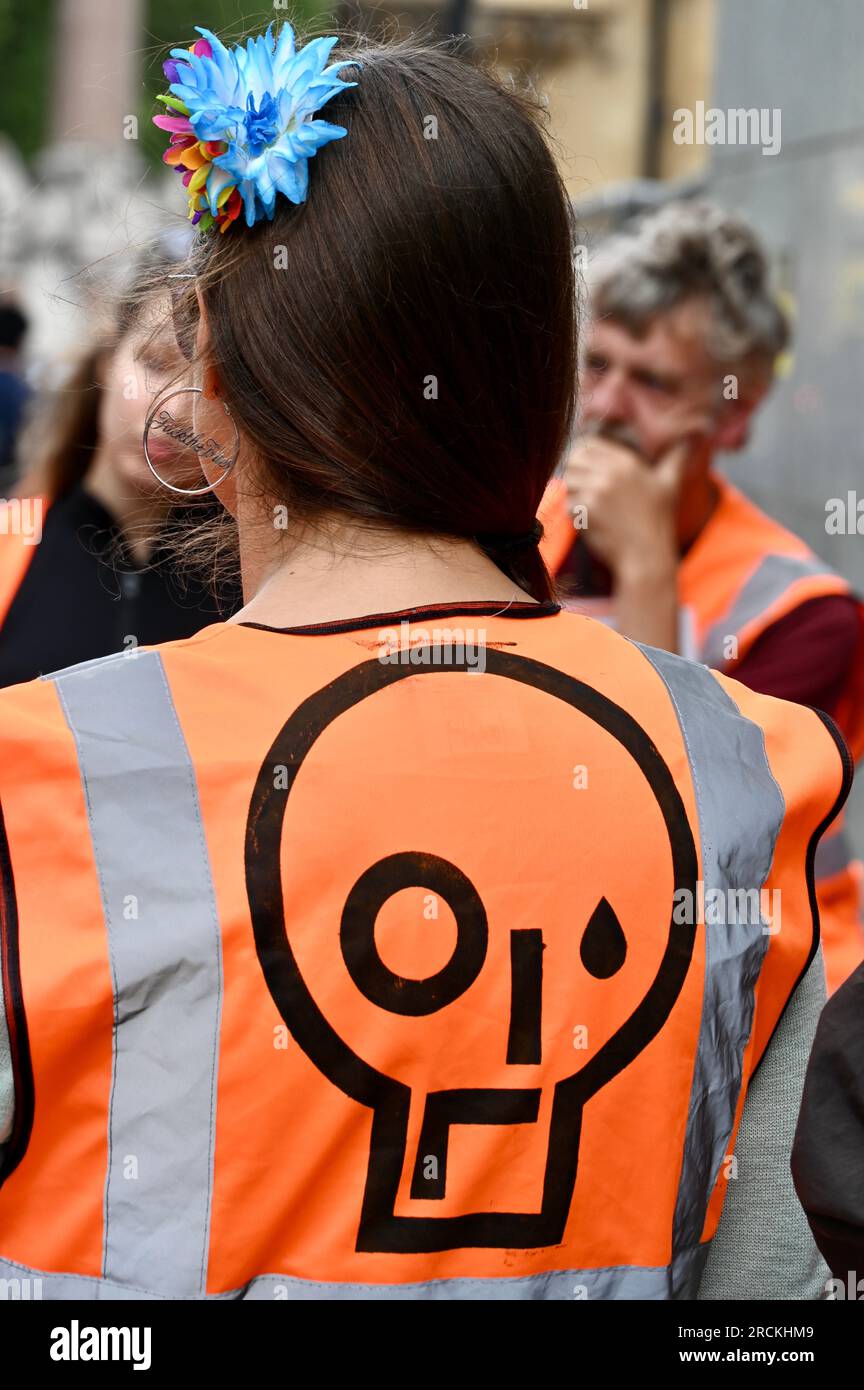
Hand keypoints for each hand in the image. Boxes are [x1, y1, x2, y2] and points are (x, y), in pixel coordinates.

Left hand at [565, 435, 688, 579]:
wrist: (646, 557)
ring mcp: (597, 489)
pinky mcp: (587, 509)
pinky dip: (574, 514)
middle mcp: (611, 471)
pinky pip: (568, 504)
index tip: (586, 471)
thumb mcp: (670, 484)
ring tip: (588, 508)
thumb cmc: (658, 522)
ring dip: (573, 494)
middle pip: (572, 460)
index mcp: (627, 462)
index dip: (582, 455)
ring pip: (567, 482)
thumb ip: (676, 458)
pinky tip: (591, 523)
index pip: (588, 443)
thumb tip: (695, 434)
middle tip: (583, 490)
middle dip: (574, 473)